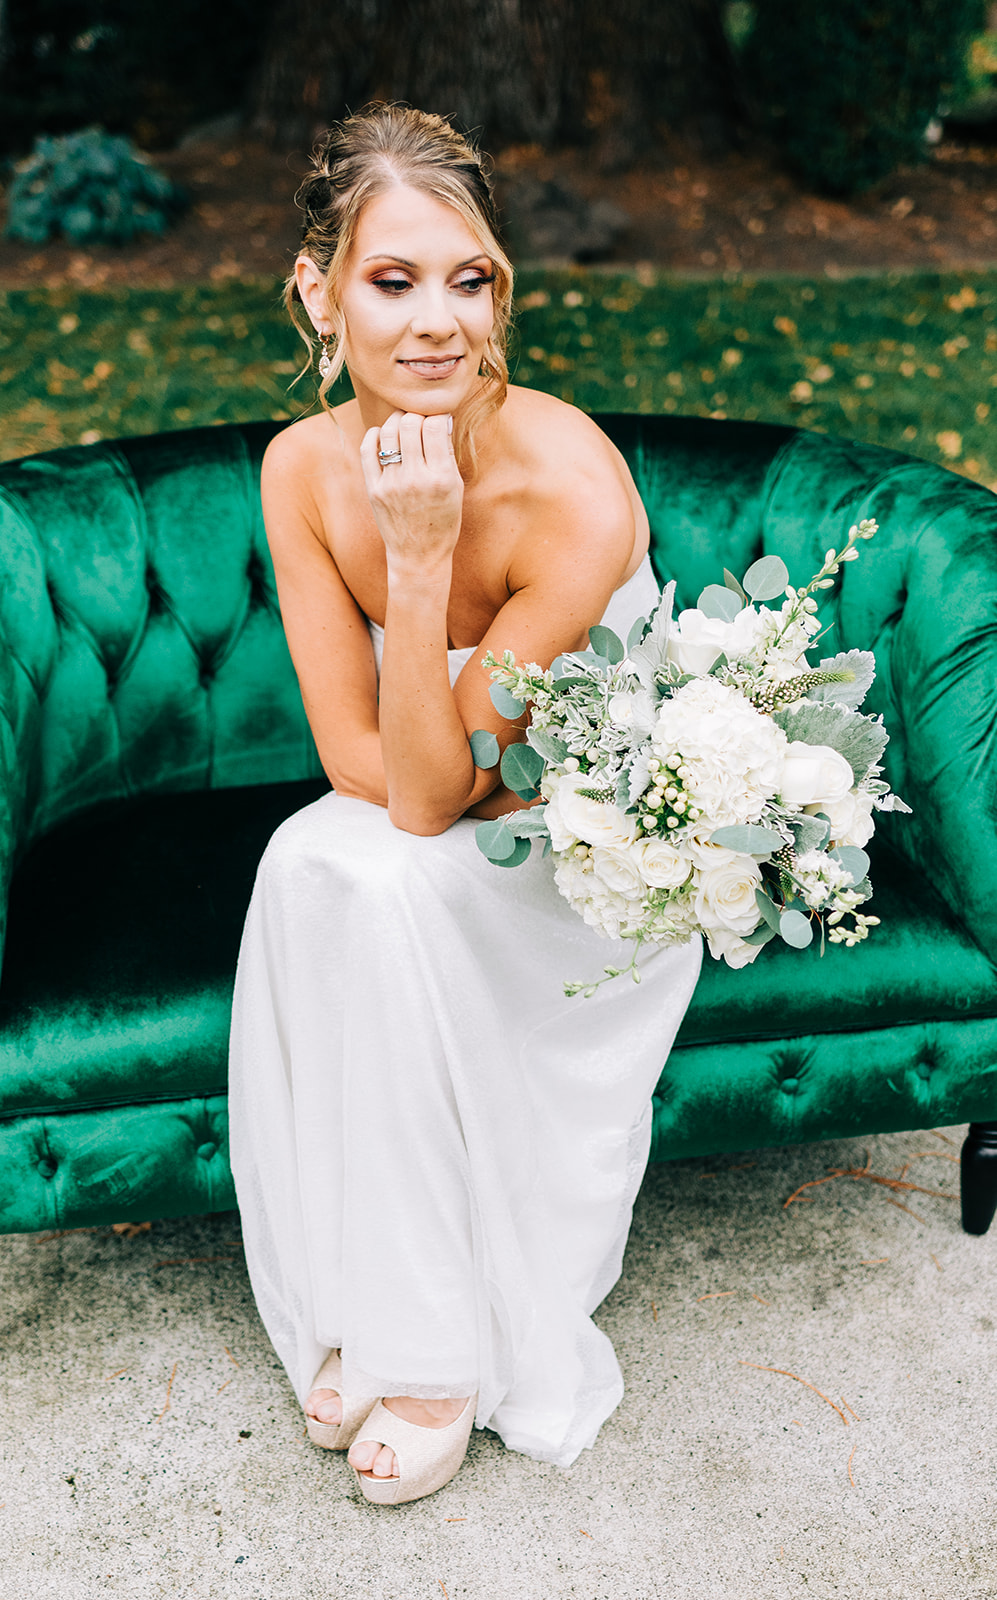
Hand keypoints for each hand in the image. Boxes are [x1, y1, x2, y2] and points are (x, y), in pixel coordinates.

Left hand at [359, 411, 462, 580]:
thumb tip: (441, 420)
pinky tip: (383, 435)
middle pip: (409, 423)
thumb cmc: (443, 521)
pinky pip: (367, 449)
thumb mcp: (456, 488)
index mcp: (440, 478)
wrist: (418, 556)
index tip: (439, 421)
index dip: (438, 416)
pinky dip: (375, 435)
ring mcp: (391, 485)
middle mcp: (415, 479)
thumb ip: (447, 454)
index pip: (435, 426)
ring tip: (403, 425)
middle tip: (420, 421)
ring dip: (396, 421)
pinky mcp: (373, 490)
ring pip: (388, 432)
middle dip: (416, 415)